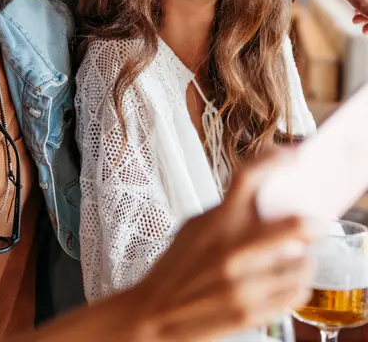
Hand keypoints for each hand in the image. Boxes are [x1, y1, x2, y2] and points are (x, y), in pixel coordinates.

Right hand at [132, 153, 312, 341]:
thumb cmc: (175, 267)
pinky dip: (296, 285)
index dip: (274, 159)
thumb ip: (225, 215)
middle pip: (292, 224)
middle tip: (315, 222)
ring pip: (301, 264)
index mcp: (215, 222)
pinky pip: (295, 294)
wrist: (154, 312)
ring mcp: (243, 283)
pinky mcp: (250, 312)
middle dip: (312, 222)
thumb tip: (263, 204)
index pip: (248, 177)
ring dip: (302, 259)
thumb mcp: (193, 229)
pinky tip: (284, 280)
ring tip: (293, 259)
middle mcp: (231, 250)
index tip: (293, 155)